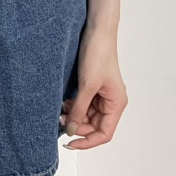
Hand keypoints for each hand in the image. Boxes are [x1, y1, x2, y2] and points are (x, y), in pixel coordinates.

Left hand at [60, 26, 127, 149]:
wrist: (96, 31)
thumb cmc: (99, 54)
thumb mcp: (87, 85)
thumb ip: (79, 109)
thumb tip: (71, 129)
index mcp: (116, 104)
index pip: (104, 133)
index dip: (88, 142)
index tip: (71, 144)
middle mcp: (111, 101)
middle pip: (94, 125)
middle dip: (77, 126)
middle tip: (59, 121)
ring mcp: (101, 94)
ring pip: (86, 115)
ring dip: (73, 115)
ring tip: (59, 111)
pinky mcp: (92, 86)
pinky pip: (82, 103)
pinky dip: (72, 105)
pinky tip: (62, 102)